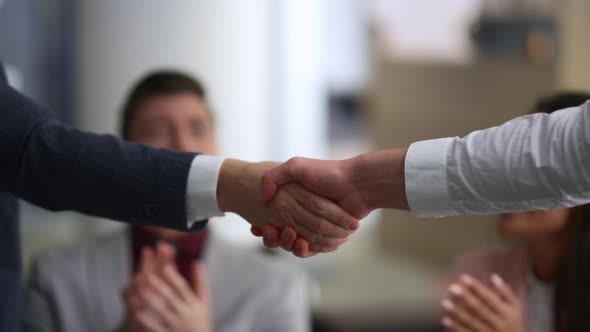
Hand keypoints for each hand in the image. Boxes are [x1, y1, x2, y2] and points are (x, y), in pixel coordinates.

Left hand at [119, 243, 212, 331]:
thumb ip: (201, 281)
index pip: (183, 288)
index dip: (174, 277)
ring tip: (139, 290)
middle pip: (170, 298)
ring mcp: (176, 325)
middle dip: (159, 286)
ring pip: (162, 312)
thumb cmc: (201, 318)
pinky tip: (137, 312)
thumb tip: (197, 261)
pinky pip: (157, 327)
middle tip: (147, 275)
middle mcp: (185, 313)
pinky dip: (147, 320)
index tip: (165, 266)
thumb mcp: (205, 300)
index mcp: (194, 303)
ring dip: (150, 301)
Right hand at [217, 159, 358, 254]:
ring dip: (289, 245)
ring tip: (292, 238)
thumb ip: (275, 176)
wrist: (358, 184)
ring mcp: (314, 226)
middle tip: (271, 232)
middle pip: (281, 234)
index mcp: (292, 200)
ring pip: (295, 244)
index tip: (256, 227)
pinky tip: (303, 244)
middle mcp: (302, 214)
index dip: (262, 225)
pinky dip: (307, 250)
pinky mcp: (326, 236)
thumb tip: (263, 197)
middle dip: (274, 237)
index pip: (270, 218)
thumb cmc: (327, 173)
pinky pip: (312, 249)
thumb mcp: (297, 166)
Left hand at [441, 274, 524, 331]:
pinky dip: (456, 328)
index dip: (476, 288)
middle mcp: (499, 324)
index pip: (490, 298)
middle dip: (465, 298)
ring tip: (444, 302)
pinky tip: (445, 320)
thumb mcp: (516, 307)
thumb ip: (506, 292)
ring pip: (472, 323)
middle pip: (480, 310)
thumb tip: (493, 277)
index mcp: (507, 313)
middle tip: (452, 288)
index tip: (463, 277)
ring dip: (458, 313)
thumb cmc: (513, 321)